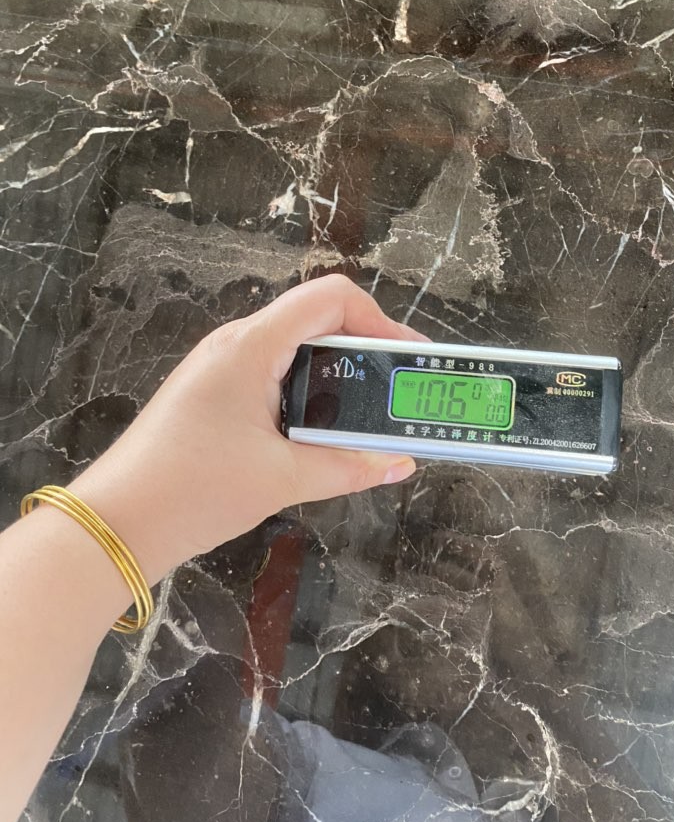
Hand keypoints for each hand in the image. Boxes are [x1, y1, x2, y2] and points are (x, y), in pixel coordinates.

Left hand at [69, 275, 426, 587]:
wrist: (117, 523)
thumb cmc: (194, 490)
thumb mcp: (283, 479)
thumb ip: (350, 466)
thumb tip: (401, 463)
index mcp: (252, 346)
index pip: (330, 298)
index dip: (379, 320)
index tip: (408, 359)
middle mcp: (236, 344)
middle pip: (316, 319)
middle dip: (365, 349)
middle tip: (397, 391)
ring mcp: (220, 367)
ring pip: (295, 349)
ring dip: (337, 374)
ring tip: (369, 414)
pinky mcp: (213, 393)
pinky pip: (274, 373)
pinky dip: (309, 391)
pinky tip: (322, 430)